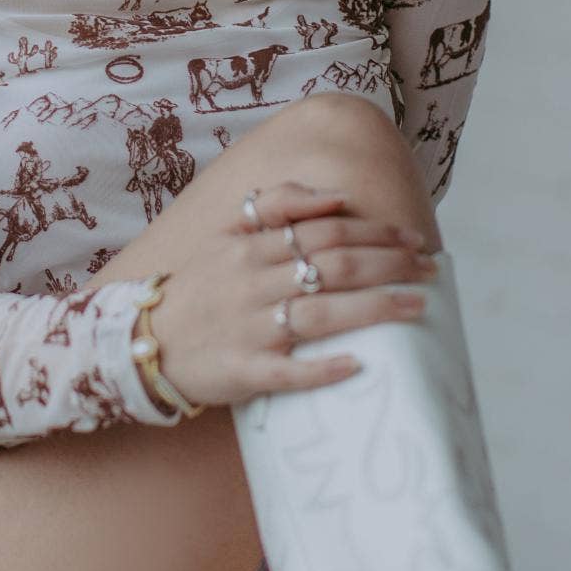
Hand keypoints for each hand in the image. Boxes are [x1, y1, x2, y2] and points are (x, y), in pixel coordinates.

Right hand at [150, 180, 437, 411]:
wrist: (141, 342)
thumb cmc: (200, 289)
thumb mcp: (226, 234)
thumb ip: (276, 207)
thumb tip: (336, 197)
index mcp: (250, 248)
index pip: (324, 232)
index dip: (374, 234)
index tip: (413, 240)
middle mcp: (251, 284)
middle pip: (332, 268)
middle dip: (388, 267)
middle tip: (429, 270)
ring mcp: (247, 329)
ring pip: (319, 314)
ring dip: (373, 310)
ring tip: (417, 308)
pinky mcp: (241, 371)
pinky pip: (286, 372)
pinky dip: (322, 368)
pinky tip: (357, 366)